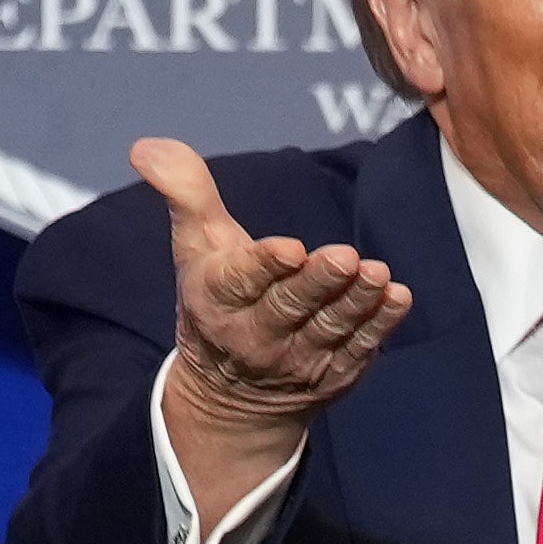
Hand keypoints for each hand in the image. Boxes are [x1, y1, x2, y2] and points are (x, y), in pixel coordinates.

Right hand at [135, 138, 412, 511]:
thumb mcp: (196, 245)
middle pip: (290, 306)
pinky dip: (379, 326)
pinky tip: (396, 298)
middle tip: (345, 256)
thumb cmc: (218, 299)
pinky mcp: (335, 374)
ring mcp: (298, 360)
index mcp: (218, 300)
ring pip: (330, 327)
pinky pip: (360, 349)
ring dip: (355, 301)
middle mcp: (255, 335)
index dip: (265, 265)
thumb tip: (146, 146)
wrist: (231, 397)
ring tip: (377, 274)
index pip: (242, 281)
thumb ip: (185, 193)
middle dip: (317, 282)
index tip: (290, 248)